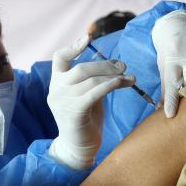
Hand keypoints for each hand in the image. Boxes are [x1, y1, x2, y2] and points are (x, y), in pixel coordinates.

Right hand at [47, 35, 134, 168]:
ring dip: (114, 76)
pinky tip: (123, 83)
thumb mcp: (86, 96)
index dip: (73, 46)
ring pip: (91, 80)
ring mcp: (63, 101)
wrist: (78, 148)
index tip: (88, 37)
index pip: (60, 58)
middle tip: (124, 66)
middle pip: (82, 68)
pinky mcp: (74, 112)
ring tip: (130, 78)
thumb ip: (91, 81)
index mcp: (56, 83)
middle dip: (106, 65)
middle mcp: (56, 90)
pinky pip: (95, 92)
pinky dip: (111, 85)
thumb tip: (112, 64)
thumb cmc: (85, 121)